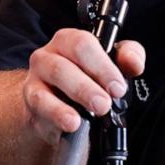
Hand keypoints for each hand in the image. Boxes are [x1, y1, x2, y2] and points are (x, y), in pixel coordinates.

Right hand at [22, 29, 145, 137]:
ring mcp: (34, 83)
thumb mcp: (113, 64)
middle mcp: (46, 58)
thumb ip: (129, 56)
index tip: (118, 87)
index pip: (82, 45)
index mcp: (68, 41)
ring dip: (66, 107)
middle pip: (61, 68)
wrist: (62, 105)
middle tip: (105, 104)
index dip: (102, 67)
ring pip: (44, 92)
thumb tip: (133, 62)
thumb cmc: (89, 78)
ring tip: (87, 116)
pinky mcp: (30, 107)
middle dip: (86, 88)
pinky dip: (56, 117)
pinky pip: (39, 112)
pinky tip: (72, 124)